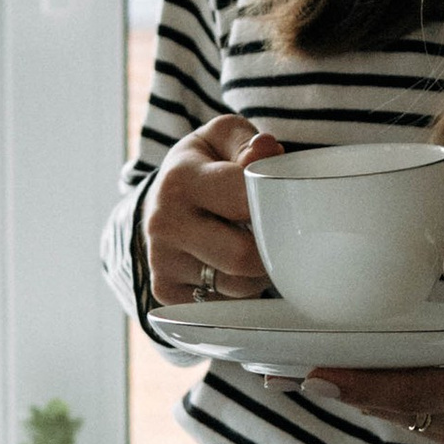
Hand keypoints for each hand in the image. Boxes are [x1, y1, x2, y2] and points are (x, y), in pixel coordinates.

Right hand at [144, 114, 284, 303]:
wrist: (161, 199)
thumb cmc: (204, 166)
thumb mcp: (222, 139)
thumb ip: (248, 143)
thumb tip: (267, 151)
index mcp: (180, 179)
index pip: (245, 199)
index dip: (274, 202)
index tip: (281, 199)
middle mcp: (164, 223)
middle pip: (244, 256)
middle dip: (269, 248)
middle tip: (271, 231)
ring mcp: (161, 261)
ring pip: (238, 286)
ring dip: (257, 273)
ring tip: (249, 245)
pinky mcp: (165, 291)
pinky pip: (223, 304)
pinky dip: (237, 291)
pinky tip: (228, 265)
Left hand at [298, 252, 443, 443]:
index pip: (410, 394)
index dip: (358, 385)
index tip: (312, 372)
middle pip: (390, 408)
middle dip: (337, 388)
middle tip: (277, 370)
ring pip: (398, 416)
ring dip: (354, 395)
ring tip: (296, 372)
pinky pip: (415, 418)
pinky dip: (383, 398)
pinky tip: (349, 379)